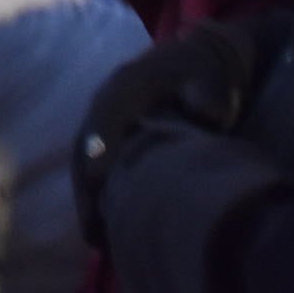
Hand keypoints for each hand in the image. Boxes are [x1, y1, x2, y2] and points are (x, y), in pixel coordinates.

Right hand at [73, 22, 264, 245]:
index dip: (100, 142)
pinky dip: (91, 191)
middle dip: (85, 187)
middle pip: (85, 143)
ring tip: (92, 235)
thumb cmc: (208, 73)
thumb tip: (200, 114)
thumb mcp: (212, 79)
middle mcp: (107, 97)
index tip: (96, 178)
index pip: (108, 113)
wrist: (203, 58)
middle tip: (92, 229)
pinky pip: (89, 160)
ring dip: (84, 195)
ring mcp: (104, 114)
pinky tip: (99, 222)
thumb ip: (205, 95)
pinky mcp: (109, 130)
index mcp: (130, 82)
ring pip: (82, 157)